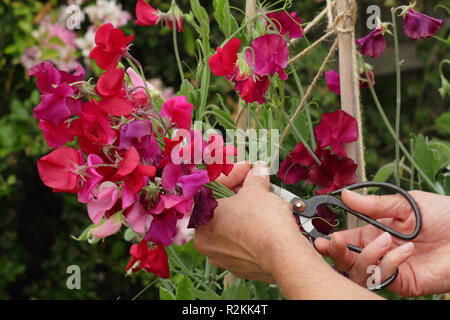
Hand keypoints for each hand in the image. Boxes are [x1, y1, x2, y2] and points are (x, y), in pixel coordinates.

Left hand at [194, 163, 316, 282]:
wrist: (284, 255)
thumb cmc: (263, 221)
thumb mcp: (256, 191)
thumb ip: (253, 179)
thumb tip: (258, 171)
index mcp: (201, 218)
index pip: (212, 189)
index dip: (232, 174)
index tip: (248, 169)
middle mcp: (205, 241)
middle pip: (221, 210)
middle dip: (239, 194)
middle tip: (255, 184)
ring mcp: (221, 257)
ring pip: (232, 227)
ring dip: (247, 212)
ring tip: (266, 202)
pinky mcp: (238, 268)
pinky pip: (243, 244)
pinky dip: (253, 232)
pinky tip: (268, 222)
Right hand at [314, 190, 449, 296]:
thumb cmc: (443, 214)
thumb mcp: (404, 203)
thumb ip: (373, 204)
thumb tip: (343, 195)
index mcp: (374, 232)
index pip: (345, 240)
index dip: (330, 242)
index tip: (319, 238)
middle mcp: (378, 252)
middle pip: (346, 260)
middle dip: (336, 252)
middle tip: (332, 243)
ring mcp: (390, 268)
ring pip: (359, 271)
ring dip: (366, 255)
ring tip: (385, 240)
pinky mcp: (403, 282)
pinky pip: (383, 277)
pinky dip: (389, 263)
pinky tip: (406, 251)